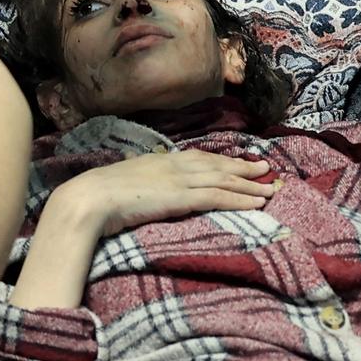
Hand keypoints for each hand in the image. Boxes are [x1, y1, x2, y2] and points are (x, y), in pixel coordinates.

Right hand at [56, 149, 274, 236]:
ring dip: (250, 185)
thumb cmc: (100, 193)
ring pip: (224, 180)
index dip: (222, 161)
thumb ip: (138, 177)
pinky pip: (219, 196)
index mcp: (161, 160)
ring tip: (270, 188)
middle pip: (218, 165)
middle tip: (266, 168)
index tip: (238, 162)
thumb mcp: (124, 179)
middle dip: (244, 168)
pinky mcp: (182, 197)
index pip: (200, 158)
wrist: (91, 198)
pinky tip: (257, 202)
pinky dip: (241, 198)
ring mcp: (180, 180)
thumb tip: (138, 176)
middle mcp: (175, 165)